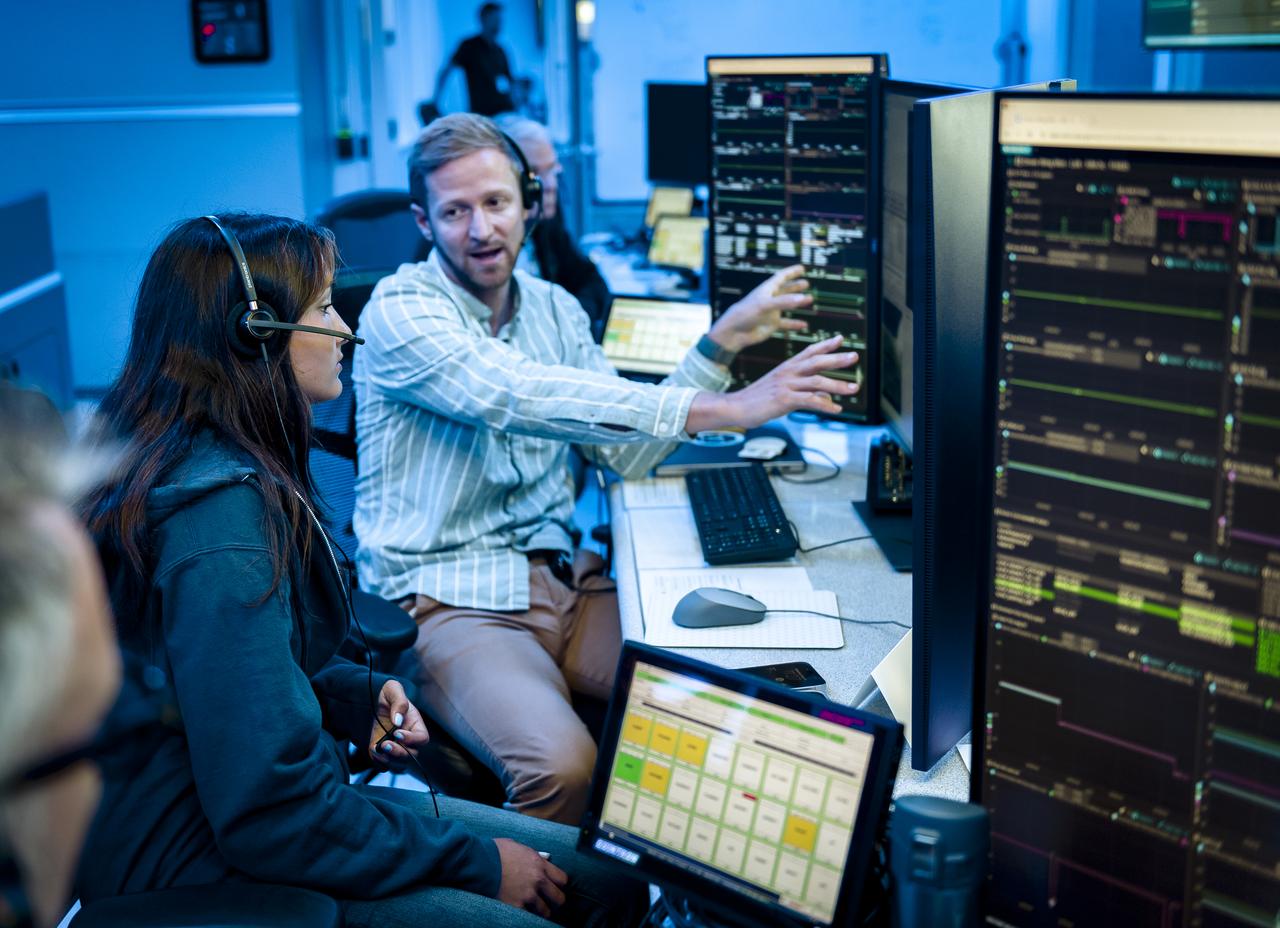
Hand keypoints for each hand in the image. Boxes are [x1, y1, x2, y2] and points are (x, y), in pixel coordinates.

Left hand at [368, 680, 429, 765]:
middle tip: (385, 744)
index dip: (412, 739)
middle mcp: (408, 739)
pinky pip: (384, 766)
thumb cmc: (386, 694)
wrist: (370, 700)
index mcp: (415, 725)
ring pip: (399, 764)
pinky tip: (373, 751)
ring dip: (389, 760)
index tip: (397, 733)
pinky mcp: (383, 754)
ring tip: (377, 749)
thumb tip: (398, 720)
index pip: (422, 739)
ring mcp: (396, 748)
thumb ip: (399, 702)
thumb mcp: (393, 690)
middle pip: (411, 755)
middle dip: (398, 753)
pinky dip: (379, 763)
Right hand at [493, 838, 567, 917]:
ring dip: (540, 911)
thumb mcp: (517, 847)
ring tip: (534, 909)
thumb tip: (545, 857)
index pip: (562, 879)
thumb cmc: (494, 851)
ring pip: (545, 911)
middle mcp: (537, 880)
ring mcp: (527, 894)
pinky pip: (528, 916)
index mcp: (539, 863)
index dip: (559, 885)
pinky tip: (522, 911)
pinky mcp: (515, 906)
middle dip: (555, 901)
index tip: (554, 887)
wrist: (478, 862)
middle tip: (548, 901)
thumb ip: (533, 855)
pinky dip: (526, 915)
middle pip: (559, 898)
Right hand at [685, 335, 858, 431]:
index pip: (809, 351)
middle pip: (816, 362)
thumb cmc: (757, 400)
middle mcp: (788, 373)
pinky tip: (837, 409)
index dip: (825, 344)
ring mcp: (786, 385)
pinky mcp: (784, 400)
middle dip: (837, 358)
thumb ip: (805, 392)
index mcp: (786, 367)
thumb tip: (826, 397)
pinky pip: (810, 401)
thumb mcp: (782, 392)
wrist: (736, 407)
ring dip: (838, 385)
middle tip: (854, 356)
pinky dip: (825, 405)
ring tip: (854, 388)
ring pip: (817, 382)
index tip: (841, 338)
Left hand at [706, 264, 811, 352]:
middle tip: (806, 283)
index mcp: (766, 290)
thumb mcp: (765, 305)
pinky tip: (804, 325)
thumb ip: (784, 302)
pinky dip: (795, 324)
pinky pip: (786, 323)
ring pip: (787, 305)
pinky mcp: (771, 325)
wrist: (734, 333)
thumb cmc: (745, 314)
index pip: (780, 277)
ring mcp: (771, 312)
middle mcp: (769, 300)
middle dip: (795, 286)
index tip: (801, 268)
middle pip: (784, 290)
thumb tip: (802, 298)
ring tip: (809, 299)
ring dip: (798, 303)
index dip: (791, 272)